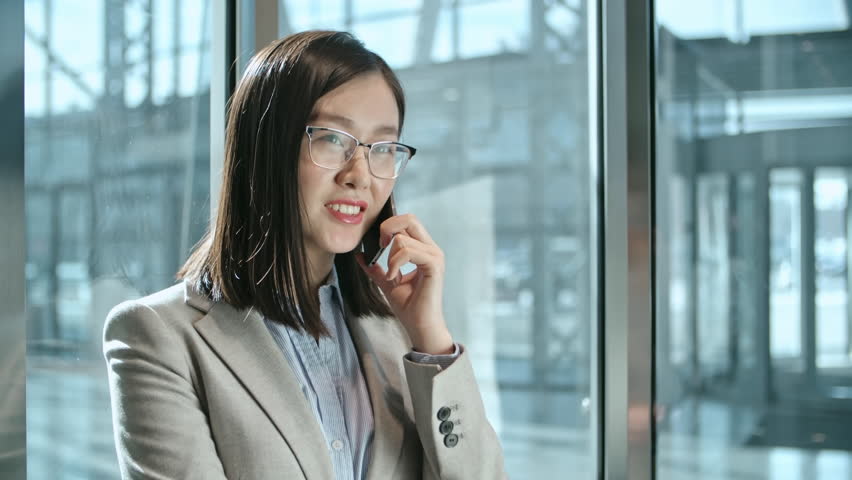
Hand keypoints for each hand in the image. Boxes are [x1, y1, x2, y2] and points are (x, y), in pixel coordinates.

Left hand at [355, 213, 453, 354]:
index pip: (408, 221)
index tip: (379, 244)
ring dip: (390, 257)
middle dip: (389, 229)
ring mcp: (435, 256)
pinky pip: (407, 251)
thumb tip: (361, 255)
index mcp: (424, 250)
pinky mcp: (434, 266)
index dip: (390, 226)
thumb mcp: (387, 281)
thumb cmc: (409, 306)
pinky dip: (395, 264)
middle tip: (380, 247)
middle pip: (410, 219)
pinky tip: (394, 278)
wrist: (420, 326)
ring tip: (391, 275)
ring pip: (403, 238)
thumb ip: (376, 267)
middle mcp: (432, 249)